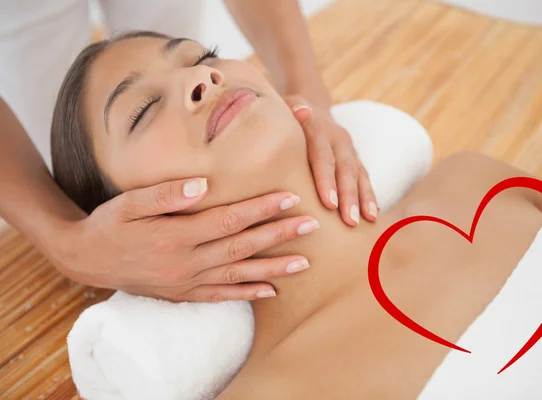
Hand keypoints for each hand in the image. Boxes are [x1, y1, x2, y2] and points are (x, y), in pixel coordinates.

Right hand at [51, 178, 317, 301]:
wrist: (86, 259)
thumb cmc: (109, 224)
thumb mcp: (129, 202)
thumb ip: (166, 193)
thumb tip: (204, 184)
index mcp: (176, 235)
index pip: (229, 220)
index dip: (261, 209)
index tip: (290, 197)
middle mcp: (187, 262)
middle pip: (242, 247)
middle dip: (279, 235)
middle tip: (312, 225)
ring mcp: (186, 281)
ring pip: (238, 274)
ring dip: (273, 268)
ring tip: (304, 262)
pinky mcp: (183, 293)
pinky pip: (221, 296)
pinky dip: (247, 294)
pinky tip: (271, 291)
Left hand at [284, 95, 377, 226]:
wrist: (309, 107)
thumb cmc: (285, 118)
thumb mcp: (282, 110)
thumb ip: (289, 112)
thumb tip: (301, 111)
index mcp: (317, 127)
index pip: (322, 154)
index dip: (326, 178)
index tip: (329, 203)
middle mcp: (337, 138)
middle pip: (345, 167)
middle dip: (349, 195)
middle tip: (350, 220)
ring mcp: (348, 149)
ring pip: (359, 174)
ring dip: (364, 198)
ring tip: (368, 220)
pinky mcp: (355, 159)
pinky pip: (365, 179)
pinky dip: (369, 197)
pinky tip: (372, 215)